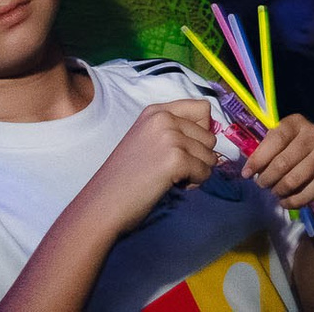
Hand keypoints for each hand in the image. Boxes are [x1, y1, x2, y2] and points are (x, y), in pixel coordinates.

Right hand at [82, 99, 217, 234]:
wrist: (101, 206)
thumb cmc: (124, 179)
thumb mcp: (147, 140)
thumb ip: (174, 131)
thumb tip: (212, 136)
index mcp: (156, 111)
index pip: (203, 108)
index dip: (202, 132)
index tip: (185, 148)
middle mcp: (163, 118)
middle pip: (210, 135)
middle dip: (198, 157)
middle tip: (172, 170)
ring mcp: (169, 137)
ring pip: (210, 155)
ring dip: (196, 171)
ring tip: (169, 178)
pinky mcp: (175, 159)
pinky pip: (205, 172)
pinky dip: (194, 183)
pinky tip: (171, 186)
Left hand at [243, 112, 313, 209]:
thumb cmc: (295, 150)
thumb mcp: (281, 142)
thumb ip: (265, 151)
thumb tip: (248, 170)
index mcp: (297, 122)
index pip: (276, 138)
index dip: (259, 158)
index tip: (246, 173)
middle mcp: (313, 134)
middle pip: (282, 162)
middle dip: (266, 178)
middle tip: (262, 184)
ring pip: (292, 180)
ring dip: (277, 191)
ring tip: (274, 191)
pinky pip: (304, 195)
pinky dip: (290, 202)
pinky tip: (285, 201)